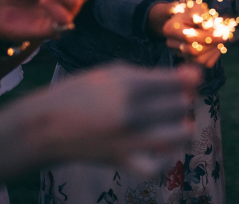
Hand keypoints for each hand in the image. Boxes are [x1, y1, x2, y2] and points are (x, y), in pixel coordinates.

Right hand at [34, 62, 199, 173]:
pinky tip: (165, 148)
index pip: (178, 82)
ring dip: (183, 126)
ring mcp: (128, 139)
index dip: (190, 79)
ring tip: (175, 122)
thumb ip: (152, 74)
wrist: (45, 126)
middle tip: (171, 98)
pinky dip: (167, 159)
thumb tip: (193, 77)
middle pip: (181, 106)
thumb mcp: (112, 72)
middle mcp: (131, 112)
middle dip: (182, 100)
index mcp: (129, 85)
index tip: (190, 79)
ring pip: (179, 135)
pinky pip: (158, 167)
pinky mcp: (122, 161)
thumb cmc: (80, 92)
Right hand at [163, 7, 224, 67]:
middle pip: (193, 51)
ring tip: (221, 39)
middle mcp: (171, 43)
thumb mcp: (197, 8)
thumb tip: (208, 27)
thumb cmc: (193, 11)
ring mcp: (179, 52)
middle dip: (211, 44)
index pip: (189, 37)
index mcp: (170, 28)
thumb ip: (201, 17)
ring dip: (214, 50)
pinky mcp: (189, 59)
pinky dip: (214, 54)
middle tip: (224, 36)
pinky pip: (205, 63)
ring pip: (199, 60)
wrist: (187, 17)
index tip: (222, 32)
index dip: (207, 36)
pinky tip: (217, 44)